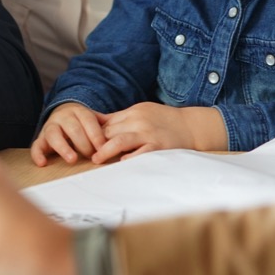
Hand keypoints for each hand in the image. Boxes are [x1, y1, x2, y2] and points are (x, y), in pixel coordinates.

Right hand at [31, 102, 107, 165]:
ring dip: (63, 147)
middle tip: (91, 155)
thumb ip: (103, 128)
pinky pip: (36, 145)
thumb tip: (118, 141)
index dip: (96, 135)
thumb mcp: (93, 121)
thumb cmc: (82, 123)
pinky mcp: (41, 138)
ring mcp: (50, 126)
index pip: (88, 121)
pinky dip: (37, 154)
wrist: (63, 113)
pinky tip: (42, 163)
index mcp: (78, 111)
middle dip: (83, 143)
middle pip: (72, 128)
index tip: (103, 148)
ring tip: (72, 159)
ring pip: (54, 134)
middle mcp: (63, 117)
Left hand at [93, 104, 228, 160]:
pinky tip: (121, 163)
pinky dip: (129, 158)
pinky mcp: (159, 147)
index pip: (106, 123)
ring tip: (96, 159)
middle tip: (83, 153)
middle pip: (110, 132)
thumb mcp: (141, 111)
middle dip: (96, 143)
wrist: (191, 126)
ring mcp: (149, 134)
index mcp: (133, 112)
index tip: (82, 143)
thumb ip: (120, 118)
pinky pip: (141, 153)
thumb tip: (94, 121)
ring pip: (120, 141)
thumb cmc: (164, 120)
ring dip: (106, 150)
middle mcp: (139, 121)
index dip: (93, 134)